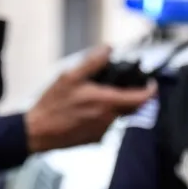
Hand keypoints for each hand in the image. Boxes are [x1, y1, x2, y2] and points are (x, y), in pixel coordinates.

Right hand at [24, 46, 155, 152]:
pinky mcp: (95, 139)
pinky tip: (86, 111)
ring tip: (95, 96)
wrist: (37, 132)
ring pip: (118, 115)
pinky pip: (107, 125)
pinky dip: (103, 116)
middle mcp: (109, 118)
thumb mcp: (70, 76)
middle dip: (131, 95)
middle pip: (132, 107)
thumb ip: (92, 62)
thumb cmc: (52, 105)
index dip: (150, 90)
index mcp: (106, 102)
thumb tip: (108, 49)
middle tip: (121, 84)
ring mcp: (103, 131)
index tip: (151, 83)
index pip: (141, 99)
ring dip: (114, 105)